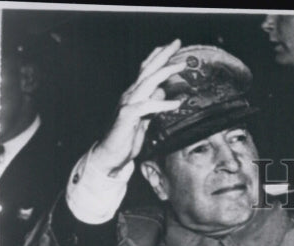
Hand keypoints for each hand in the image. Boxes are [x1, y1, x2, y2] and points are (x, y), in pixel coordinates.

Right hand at [91, 40, 185, 173]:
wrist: (111, 154)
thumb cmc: (126, 137)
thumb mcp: (145, 118)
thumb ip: (153, 104)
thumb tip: (163, 91)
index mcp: (135, 94)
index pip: (146, 70)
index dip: (158, 57)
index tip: (172, 46)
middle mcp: (130, 94)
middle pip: (148, 69)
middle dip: (163, 55)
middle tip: (177, 42)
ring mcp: (128, 103)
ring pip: (147, 82)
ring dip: (165, 72)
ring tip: (182, 65)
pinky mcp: (128, 116)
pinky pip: (148, 106)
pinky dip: (163, 103)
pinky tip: (178, 104)